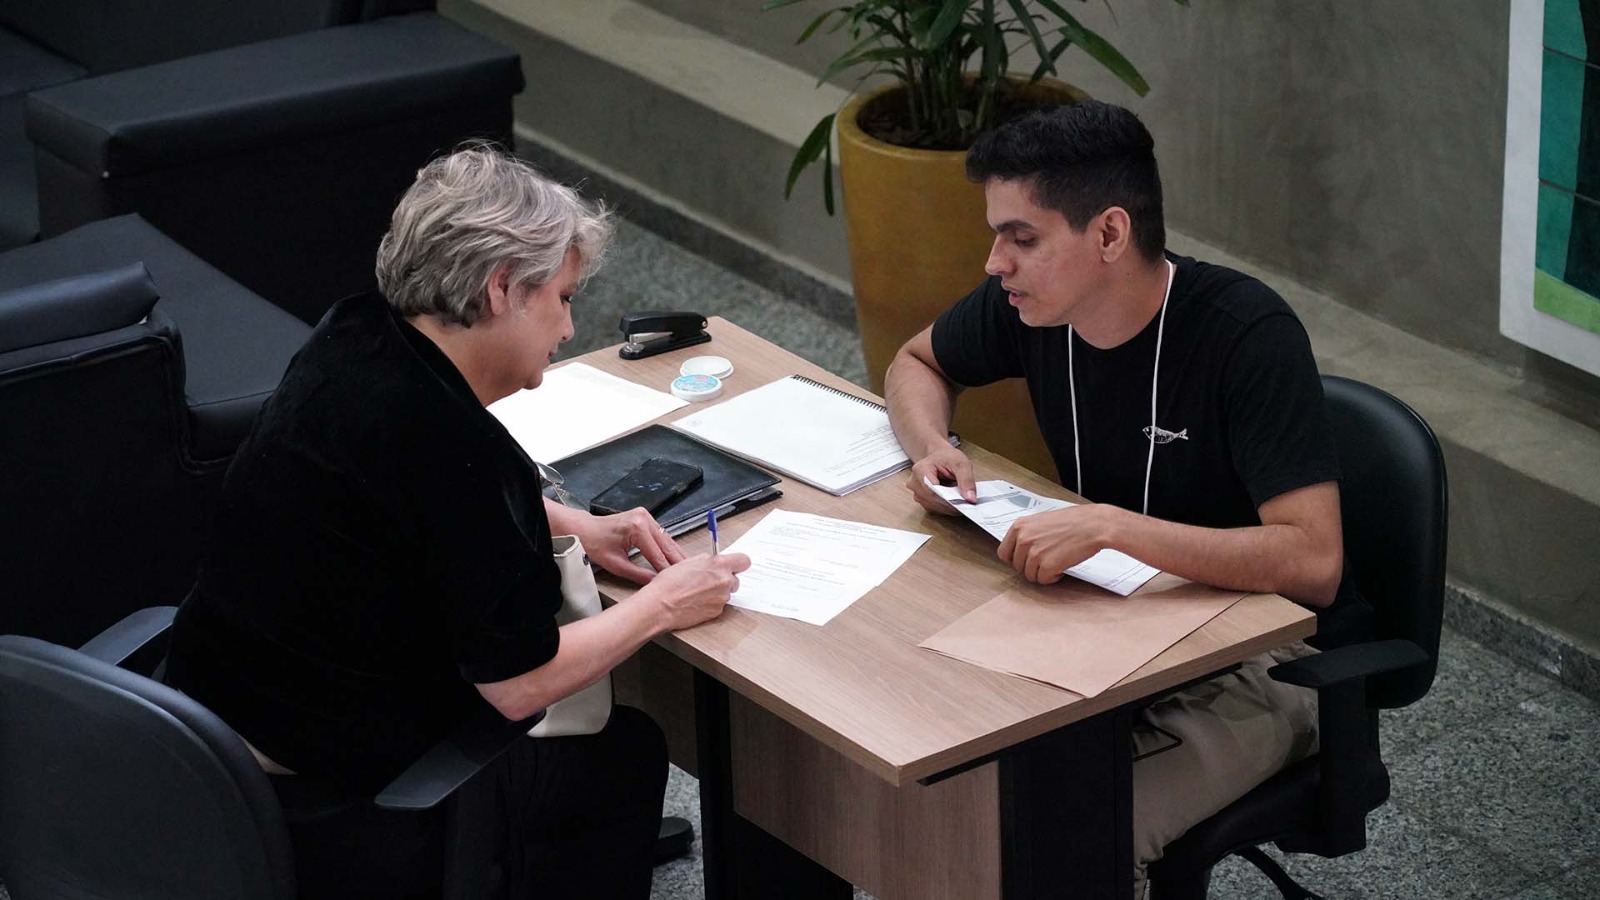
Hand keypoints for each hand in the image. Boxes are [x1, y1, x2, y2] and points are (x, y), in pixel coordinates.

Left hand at [565, 506, 686, 584]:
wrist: (585, 529)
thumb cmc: (595, 544)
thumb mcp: (616, 565)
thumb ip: (638, 575)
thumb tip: (655, 584)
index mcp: (637, 528)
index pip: (658, 555)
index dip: (667, 571)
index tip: (676, 583)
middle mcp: (644, 518)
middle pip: (667, 545)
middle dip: (678, 562)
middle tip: (690, 577)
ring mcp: (646, 516)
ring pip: (667, 539)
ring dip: (676, 554)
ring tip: (687, 570)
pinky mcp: (646, 517)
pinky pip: (662, 535)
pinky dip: (669, 547)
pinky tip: (676, 558)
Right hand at [638, 552, 750, 630]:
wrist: (661, 605)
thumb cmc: (669, 584)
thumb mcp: (688, 562)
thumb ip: (707, 561)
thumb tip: (713, 562)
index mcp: (719, 565)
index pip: (744, 561)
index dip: (738, 564)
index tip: (733, 566)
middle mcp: (725, 581)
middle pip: (735, 579)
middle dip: (725, 580)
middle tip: (708, 580)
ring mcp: (722, 598)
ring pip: (726, 593)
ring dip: (717, 592)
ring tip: (697, 592)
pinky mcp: (717, 612)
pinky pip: (719, 605)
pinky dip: (710, 603)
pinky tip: (696, 601)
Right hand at [907, 444, 975, 514]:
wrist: (940, 456)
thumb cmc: (947, 457)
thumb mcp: (961, 463)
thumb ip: (966, 480)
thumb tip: (970, 498)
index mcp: (921, 470)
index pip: (933, 491)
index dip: (948, 500)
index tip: (963, 502)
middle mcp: (915, 482)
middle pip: (932, 500)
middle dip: (950, 505)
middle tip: (966, 504)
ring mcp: (916, 492)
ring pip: (932, 506)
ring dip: (948, 507)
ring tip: (961, 502)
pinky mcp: (921, 499)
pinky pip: (933, 508)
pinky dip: (945, 508)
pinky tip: (954, 503)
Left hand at [998, 504, 1120, 583]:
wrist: (1094, 525)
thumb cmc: (1073, 521)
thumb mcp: (1041, 521)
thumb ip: (1028, 534)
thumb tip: (1018, 550)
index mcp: (1019, 526)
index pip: (1004, 553)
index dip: (1016, 559)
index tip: (1027, 560)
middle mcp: (1023, 539)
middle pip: (1017, 567)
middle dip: (1032, 567)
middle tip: (1048, 559)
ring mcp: (1034, 553)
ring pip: (1030, 576)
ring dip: (1043, 573)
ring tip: (1057, 561)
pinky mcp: (1047, 565)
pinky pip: (1043, 580)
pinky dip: (1053, 577)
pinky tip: (1062, 567)